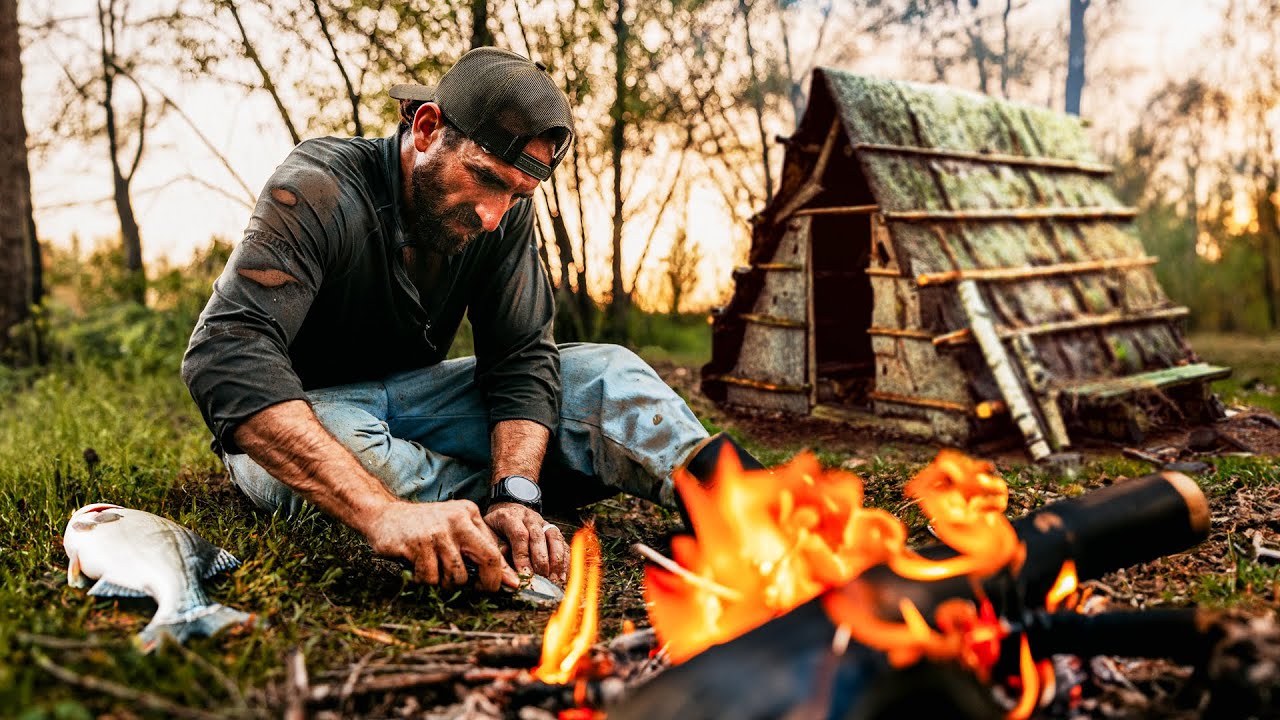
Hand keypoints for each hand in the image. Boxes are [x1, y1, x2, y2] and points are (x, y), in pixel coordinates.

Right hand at [364, 499, 519, 591]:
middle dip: (486, 583)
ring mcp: (436, 531)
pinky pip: (430, 578)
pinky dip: (425, 582)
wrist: (385, 516)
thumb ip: (482, 551)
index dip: (500, 575)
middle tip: (477, 592)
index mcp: (469, 513)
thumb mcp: (456, 530)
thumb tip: (512, 581)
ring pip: (456, 575)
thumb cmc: (426, 528)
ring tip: (437, 575)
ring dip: (447, 584)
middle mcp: (456, 519)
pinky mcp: (417, 544)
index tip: (501, 589)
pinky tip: (418, 570)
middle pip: (487, 559)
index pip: (494, 550)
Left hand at [483, 502, 569, 584]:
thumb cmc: (494, 530)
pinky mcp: (551, 529)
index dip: (523, 556)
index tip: (525, 575)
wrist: (505, 511)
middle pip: (538, 536)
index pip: (519, 535)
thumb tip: (508, 577)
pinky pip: (562, 542)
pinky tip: (563, 574)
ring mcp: (542, 521)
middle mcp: (528, 517)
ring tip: (556, 579)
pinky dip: (565, 558)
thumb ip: (497, 555)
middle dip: (541, 559)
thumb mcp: (488, 538)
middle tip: (542, 578)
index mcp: (508, 517)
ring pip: (554, 536)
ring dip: (557, 559)